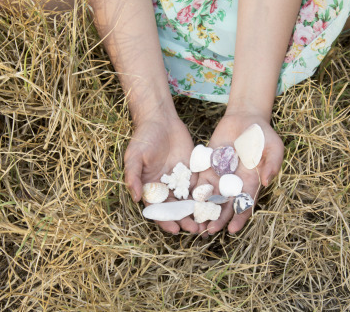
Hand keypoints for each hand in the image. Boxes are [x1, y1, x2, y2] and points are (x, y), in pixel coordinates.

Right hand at [124, 115, 198, 233]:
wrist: (160, 120)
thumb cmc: (144, 138)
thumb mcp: (134, 157)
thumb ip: (134, 176)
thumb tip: (136, 198)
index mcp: (150, 187)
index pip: (158, 209)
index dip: (165, 220)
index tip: (175, 229)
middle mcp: (165, 188)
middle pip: (176, 209)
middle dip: (185, 220)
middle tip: (196, 229)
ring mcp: (179, 181)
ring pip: (189, 201)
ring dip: (197, 212)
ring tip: (207, 222)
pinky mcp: (191, 172)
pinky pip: (199, 186)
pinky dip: (206, 197)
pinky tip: (215, 204)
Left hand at [195, 111, 283, 234]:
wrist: (246, 119)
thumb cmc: (264, 135)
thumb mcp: (274, 148)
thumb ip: (272, 164)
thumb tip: (266, 182)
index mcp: (251, 182)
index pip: (244, 204)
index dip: (239, 218)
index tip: (232, 229)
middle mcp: (234, 183)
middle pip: (225, 205)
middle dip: (218, 218)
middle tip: (210, 230)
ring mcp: (220, 175)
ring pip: (210, 197)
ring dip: (204, 209)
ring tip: (196, 221)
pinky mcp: (207, 165)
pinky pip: (200, 180)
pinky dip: (194, 191)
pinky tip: (186, 201)